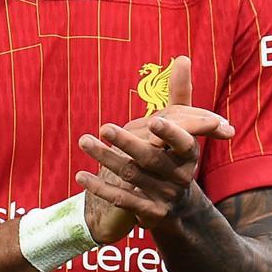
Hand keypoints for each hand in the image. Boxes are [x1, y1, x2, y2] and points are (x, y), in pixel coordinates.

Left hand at [76, 56, 233, 237]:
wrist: (178, 207)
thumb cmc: (175, 156)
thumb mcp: (182, 129)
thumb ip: (180, 95)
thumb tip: (182, 57)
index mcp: (190, 155)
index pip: (184, 143)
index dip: (170, 132)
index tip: (153, 120)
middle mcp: (181, 177)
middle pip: (151, 158)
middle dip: (127, 142)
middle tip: (104, 127)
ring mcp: (166, 197)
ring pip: (132, 176)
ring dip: (106, 159)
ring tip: (84, 141)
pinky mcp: (150, 213)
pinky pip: (122, 199)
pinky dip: (100, 187)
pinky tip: (81, 174)